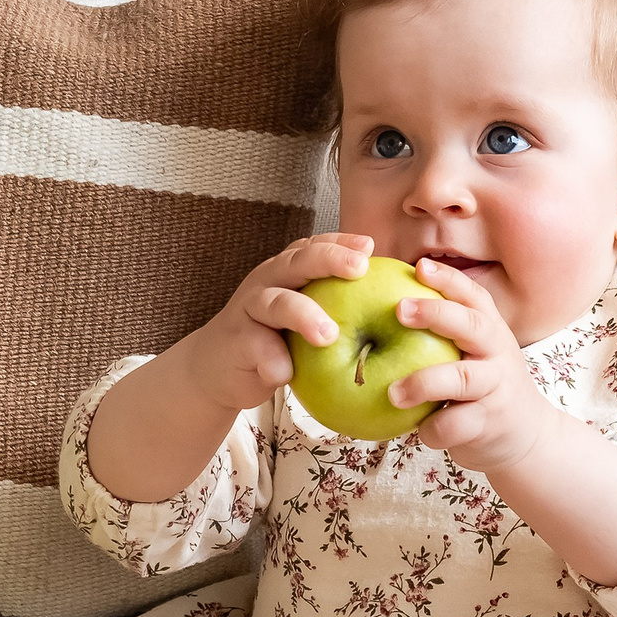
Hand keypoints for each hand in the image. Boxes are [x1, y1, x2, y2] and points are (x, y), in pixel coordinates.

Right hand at [169, 232, 373, 415]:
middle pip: (297, 262)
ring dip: (302, 315)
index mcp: (287, 271)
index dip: (341, 243)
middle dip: (329, 261)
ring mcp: (248, 310)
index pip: (315, 246)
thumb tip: (397, 306)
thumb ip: (337, 305)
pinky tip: (284, 373)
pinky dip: (271, 359)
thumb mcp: (305, 316)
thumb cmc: (276, 338)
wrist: (219, 367)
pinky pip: (255, 347)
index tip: (370, 247)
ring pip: (275, 303)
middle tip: (360, 269)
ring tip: (328, 335)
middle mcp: (267, 281)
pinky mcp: (236, 342)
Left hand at [390, 257, 559, 473]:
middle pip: (472, 326)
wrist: (526, 437)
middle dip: (435, 314)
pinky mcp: (489, 424)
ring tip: (393, 393)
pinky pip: (453, 425)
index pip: (473, 297)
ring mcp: (496, 388)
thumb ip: (444, 335)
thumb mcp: (474, 355)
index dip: (448, 280)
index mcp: (491, 331)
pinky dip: (431, 430)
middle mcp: (497, 353)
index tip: (419, 267)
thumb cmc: (483, 389)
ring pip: (461, 378)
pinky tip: (420, 430)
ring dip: (423, 383)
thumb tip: (383, 307)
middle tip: (399, 310)